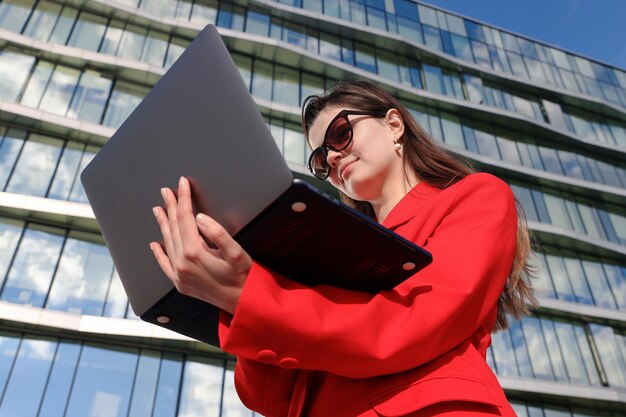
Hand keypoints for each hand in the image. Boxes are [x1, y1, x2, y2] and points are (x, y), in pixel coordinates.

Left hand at [150, 176, 251, 313]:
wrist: (242, 303)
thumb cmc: (242, 278)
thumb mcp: (236, 252)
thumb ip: (218, 233)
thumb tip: (201, 219)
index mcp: (195, 253)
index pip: (185, 218)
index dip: (183, 199)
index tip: (182, 185)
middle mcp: (183, 264)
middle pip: (174, 228)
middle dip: (170, 207)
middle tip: (167, 192)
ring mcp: (179, 275)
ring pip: (167, 242)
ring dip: (163, 224)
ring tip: (159, 209)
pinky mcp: (180, 283)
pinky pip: (164, 265)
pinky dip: (158, 253)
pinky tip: (154, 244)